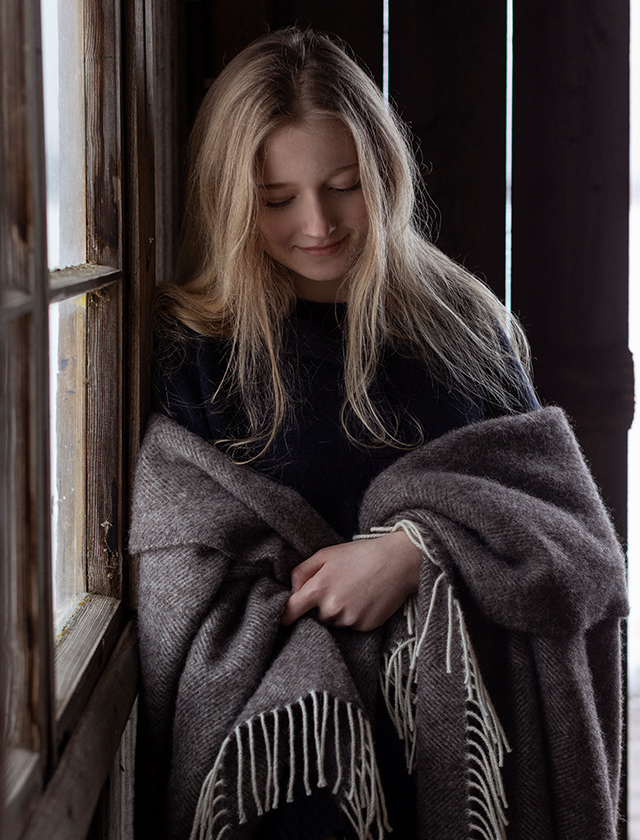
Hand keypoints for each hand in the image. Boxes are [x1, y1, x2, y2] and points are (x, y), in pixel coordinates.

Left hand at [281, 530, 421, 631]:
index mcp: (319, 588)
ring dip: (339, 612)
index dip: (285, 615)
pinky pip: (352, 626)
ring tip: (354, 591)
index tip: (284, 617)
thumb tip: (292, 590)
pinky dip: (355, 615)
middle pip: (316, 616)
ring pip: (335, 622)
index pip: (291, 611)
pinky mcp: (365, 626)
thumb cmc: (360, 554)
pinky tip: (365, 599)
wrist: (398, 562)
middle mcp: (332, 608)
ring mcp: (350, 620)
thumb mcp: (326, 554)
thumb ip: (302, 571)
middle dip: (322, 606)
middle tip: (338, 587)